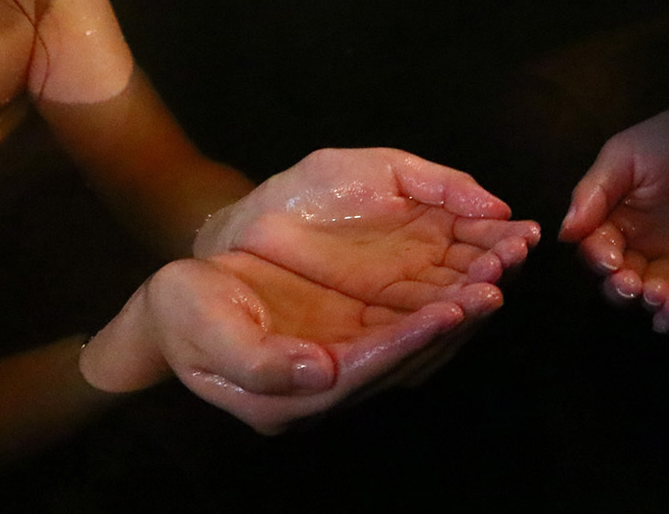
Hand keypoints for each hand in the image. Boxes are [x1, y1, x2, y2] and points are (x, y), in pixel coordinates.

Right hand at [140, 148, 538, 429]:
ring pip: (414, 344)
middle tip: (495, 284)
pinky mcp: (349, 337)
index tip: (450, 309)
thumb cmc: (185, 316)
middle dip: (452, 324)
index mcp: (292, 394)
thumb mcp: (208, 331)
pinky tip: (470, 274)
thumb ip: (261, 362)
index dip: (409, 342)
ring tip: (497, 273)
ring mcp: (341, 362)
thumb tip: (321, 373)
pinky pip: (405, 322)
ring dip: (457, 311)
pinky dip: (441, 300)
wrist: (170, 309)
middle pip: (404, 362)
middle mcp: (327, 387)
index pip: (366, 370)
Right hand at [558, 108, 668, 308]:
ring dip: (653, 299)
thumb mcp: (628, 154)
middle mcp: (637, 248)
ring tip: (660, 295)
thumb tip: (564, 232)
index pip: (596, 248)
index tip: (609, 261)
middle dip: (622, 287)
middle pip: (620, 280)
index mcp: (612, 220)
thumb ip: (596, 190)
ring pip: (654, 293)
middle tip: (632, 286)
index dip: (598, 258)